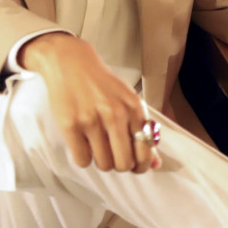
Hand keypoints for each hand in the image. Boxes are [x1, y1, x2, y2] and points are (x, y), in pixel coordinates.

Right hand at [18, 32, 161, 173]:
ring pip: (103, 164)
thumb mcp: (128, 100)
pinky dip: (83, 156)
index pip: (145, 152)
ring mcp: (92, 120)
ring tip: (96, 144)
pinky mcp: (71, 125)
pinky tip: (83, 142)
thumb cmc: (101, 83)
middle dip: (119, 164)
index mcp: (134, 107)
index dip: (140, 165)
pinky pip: (82, 160)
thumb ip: (143, 130)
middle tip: (113, 154)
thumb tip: (156, 164)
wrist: (71, 62)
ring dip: (100, 160)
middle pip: (124, 164)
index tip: (134, 165)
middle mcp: (115, 114)